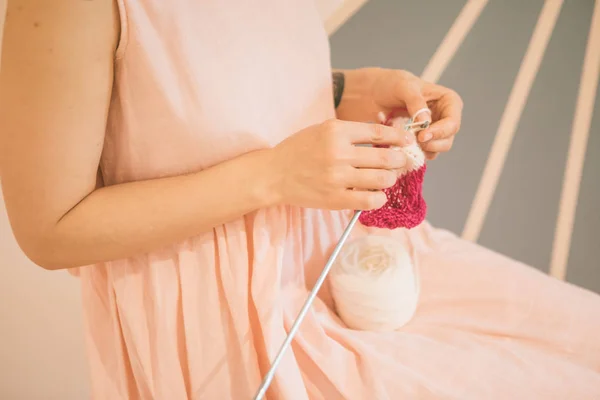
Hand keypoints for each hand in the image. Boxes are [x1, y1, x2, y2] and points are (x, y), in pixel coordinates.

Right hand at [270, 119, 412, 209]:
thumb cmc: (299, 150)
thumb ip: (350, 132)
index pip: (379, 133)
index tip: (407, 141)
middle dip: (399, 160)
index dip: (399, 137)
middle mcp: (338, 153)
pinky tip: (376, 195)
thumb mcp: (322, 130)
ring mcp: (338, 177)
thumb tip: (385, 138)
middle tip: (400, 162)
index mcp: (336, 130)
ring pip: (381, 179)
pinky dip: (379, 198)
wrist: (273, 175)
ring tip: (386, 178)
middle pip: (386, 157)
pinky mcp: (335, 198)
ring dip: (389, 179)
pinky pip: (370, 200)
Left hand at [335, 68, 462, 159]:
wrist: (372, 94)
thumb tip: (426, 122)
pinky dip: (411, 153)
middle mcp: (444, 118)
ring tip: (403, 141)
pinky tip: (399, 146)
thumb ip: (416, 102)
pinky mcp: (420, 142)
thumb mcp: (404, 87)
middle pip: (447, 139)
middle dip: (431, 144)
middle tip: (413, 142)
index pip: (453, 122)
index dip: (441, 132)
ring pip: (435, 149)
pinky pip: (421, 154)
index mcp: (448, 101)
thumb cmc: (390, 84)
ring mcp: (432, 132)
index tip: (422, 136)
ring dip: (420, 149)